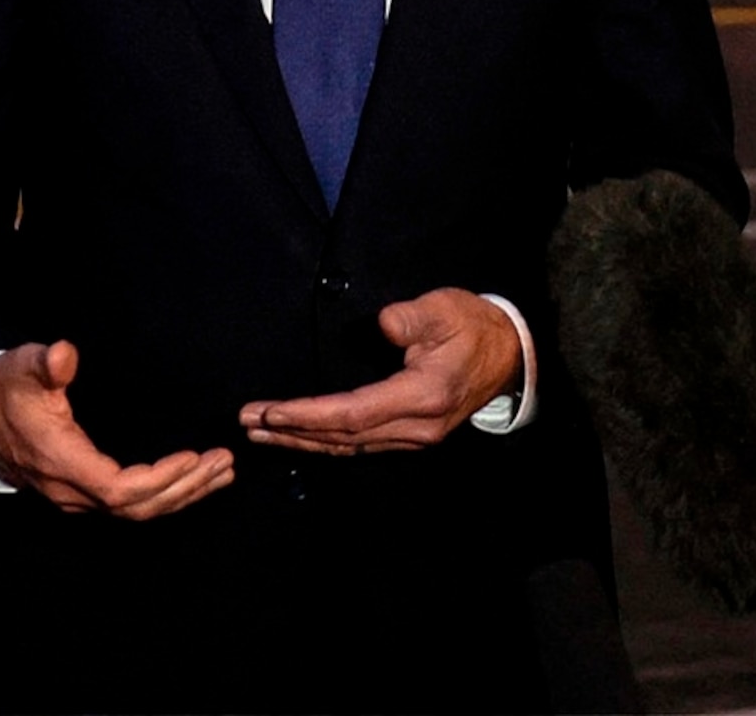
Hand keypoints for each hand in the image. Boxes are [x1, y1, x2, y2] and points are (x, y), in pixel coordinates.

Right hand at [0, 341, 234, 517]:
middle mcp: (69, 489)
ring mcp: (73, 495)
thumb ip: (48, 363)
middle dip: (184, 489)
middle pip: (136, 507)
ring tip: (220, 473)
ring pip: (135, 512)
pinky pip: (128, 505)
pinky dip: (164, 496)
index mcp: (61, 461)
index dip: (159, 479)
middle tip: (223, 462)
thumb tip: (65, 354)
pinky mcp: (79, 491)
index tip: (193, 456)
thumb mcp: (24, 365)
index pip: (119, 489)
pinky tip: (191, 481)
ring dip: (181, 495)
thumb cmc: (5, 386)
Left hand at [237, 289, 520, 455]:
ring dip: (302, 441)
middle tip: (247, 423)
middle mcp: (416, 427)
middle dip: (292, 431)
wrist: (509, 354)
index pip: (353, 413)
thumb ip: (411, 318)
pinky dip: (325, 442)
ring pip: (349, 447)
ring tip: (260, 434)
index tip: (270, 411)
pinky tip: (300, 438)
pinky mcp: (411, 435)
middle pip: (343, 437)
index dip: (309, 415)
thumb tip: (381, 325)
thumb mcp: (444, 309)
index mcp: (423, 396)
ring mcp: (415, 436)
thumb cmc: (472, 325)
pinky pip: (360, 444)